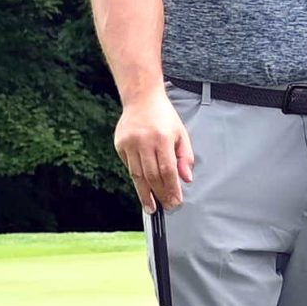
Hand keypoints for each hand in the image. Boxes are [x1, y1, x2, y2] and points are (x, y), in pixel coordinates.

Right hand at [114, 94, 194, 209]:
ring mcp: (129, 143)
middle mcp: (144, 141)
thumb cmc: (164, 117)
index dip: (171, 189)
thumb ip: (185, 157)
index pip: (167, 171)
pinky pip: (129, 166)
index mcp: (162, 138)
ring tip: (151, 206)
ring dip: (145, 193)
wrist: (141, 98)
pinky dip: (137, 178)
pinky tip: (143, 186)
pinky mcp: (120, 144)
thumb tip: (186, 179)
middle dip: (159, 194)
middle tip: (165, 207)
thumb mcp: (181, 133)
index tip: (175, 201)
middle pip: (151, 176)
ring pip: (137, 175)